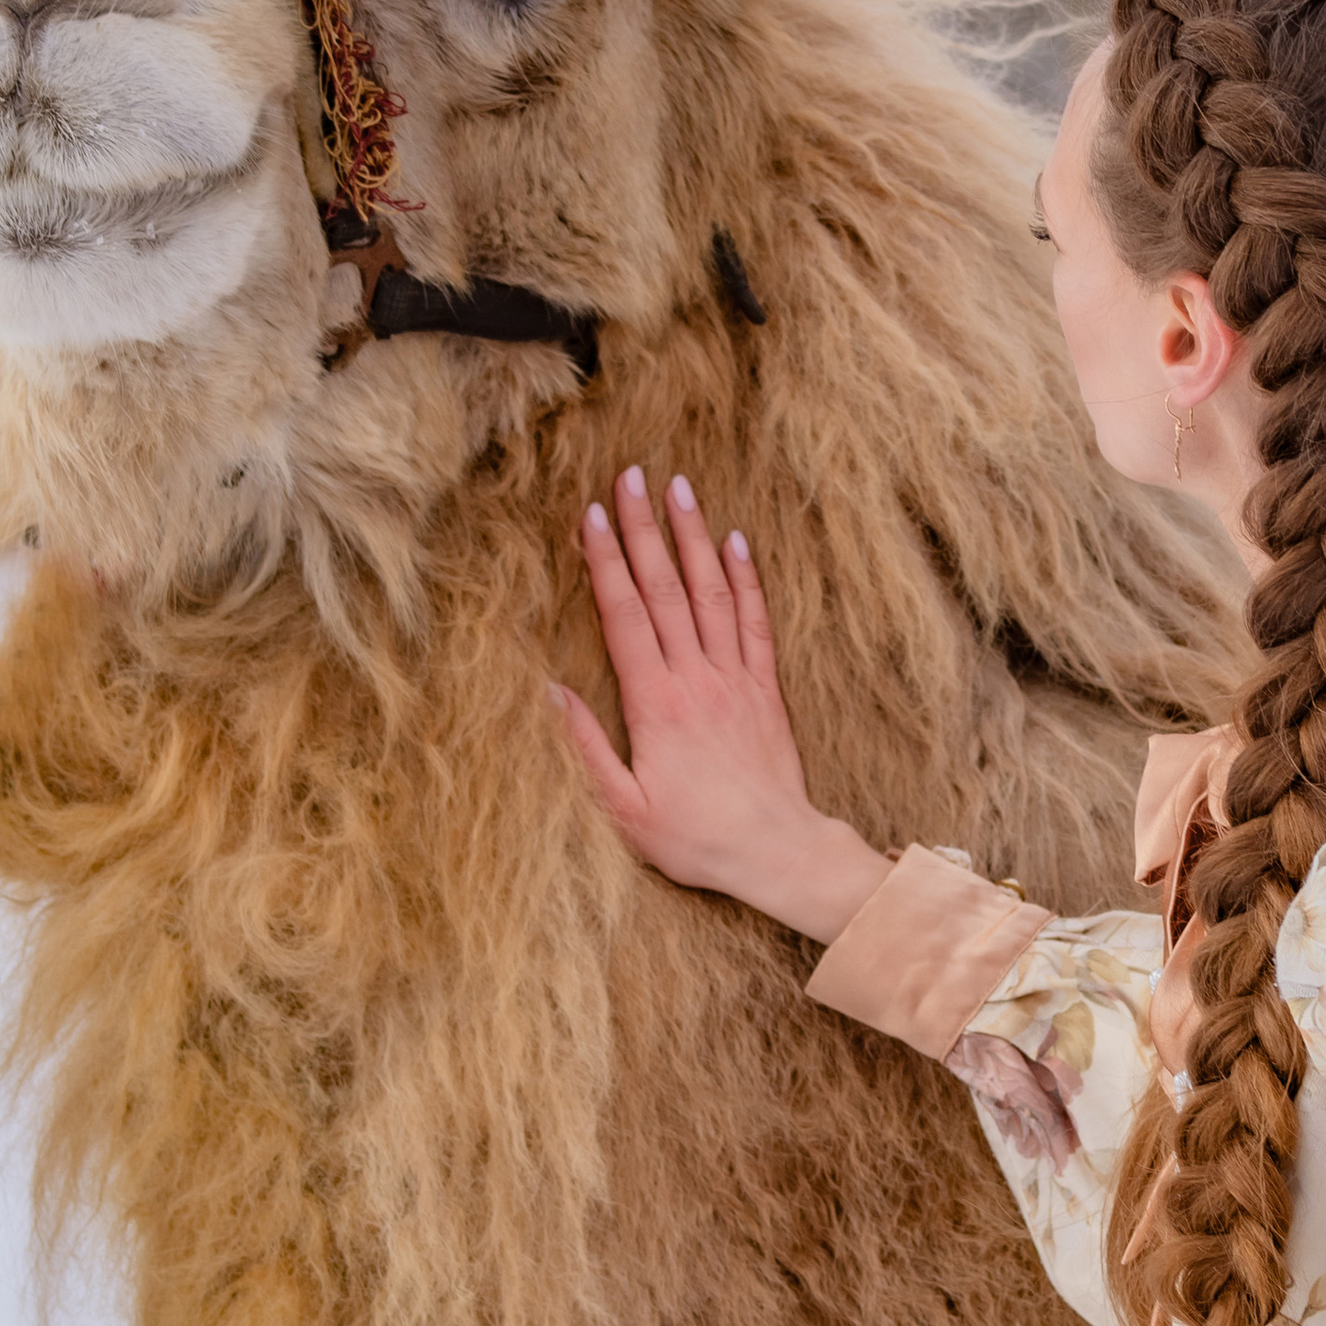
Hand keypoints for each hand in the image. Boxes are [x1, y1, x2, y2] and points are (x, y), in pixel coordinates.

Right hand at [556, 467, 887, 941]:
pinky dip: (747, 580)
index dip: (607, 562)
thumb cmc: (693, 838)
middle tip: (630, 475)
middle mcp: (696, 678)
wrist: (774, 851)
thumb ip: (583, 748)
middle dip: (645, 528)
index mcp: (654, 703)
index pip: (625, 615)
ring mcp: (735, 679)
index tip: (592, 514)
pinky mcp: (766, 689)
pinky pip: (756, 623)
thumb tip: (550, 692)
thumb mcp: (622, 808)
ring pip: (712, 593)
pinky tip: (736, 542)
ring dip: (694, 538)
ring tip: (680, 487)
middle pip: (665, 589)